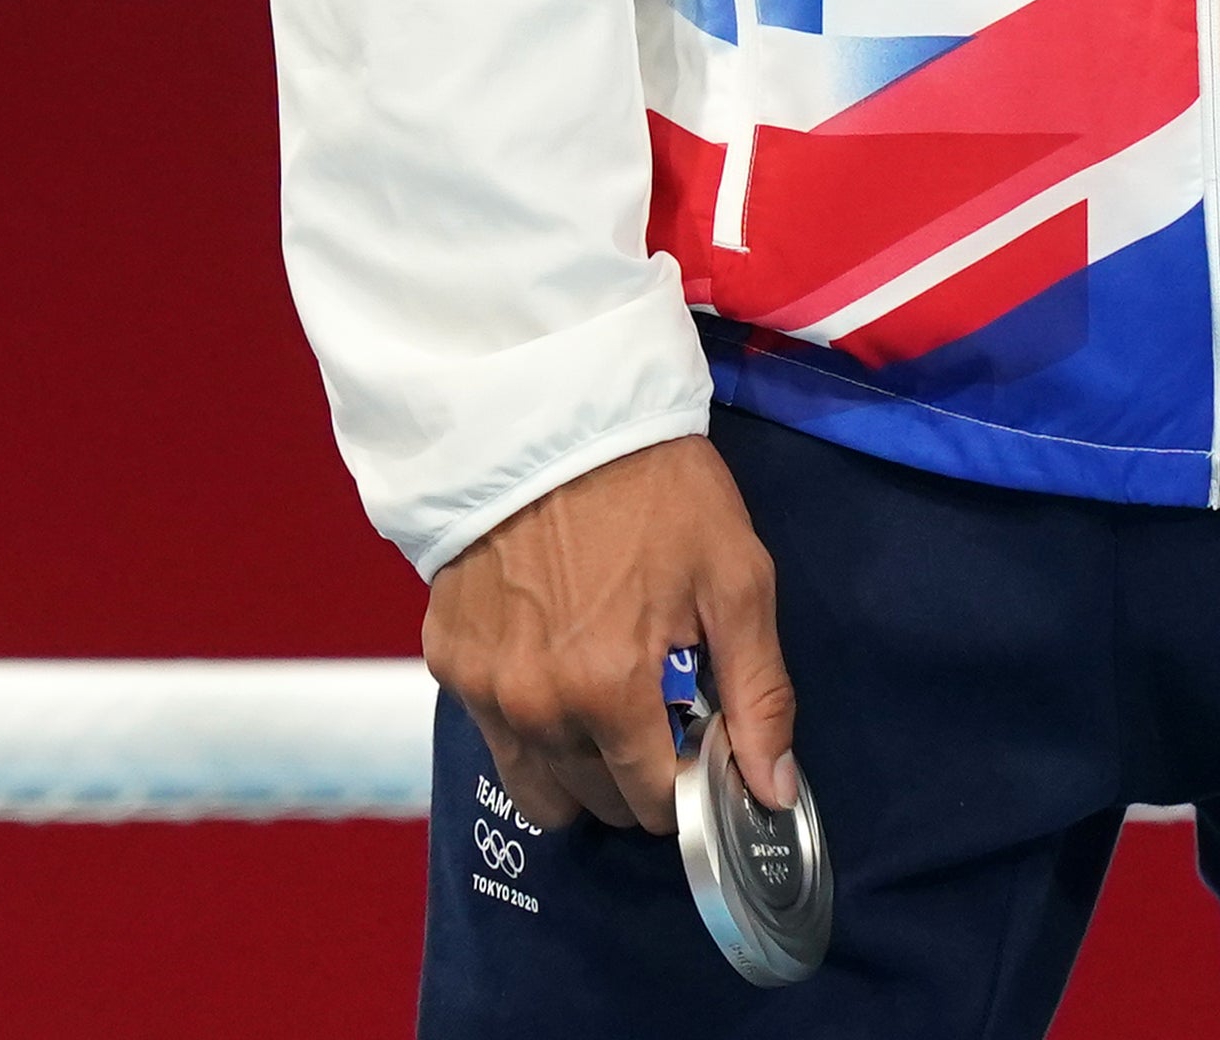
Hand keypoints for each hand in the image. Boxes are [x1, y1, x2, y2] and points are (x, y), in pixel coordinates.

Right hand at [424, 436, 797, 833]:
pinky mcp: (447, 659)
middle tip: (656, 706)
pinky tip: (555, 655)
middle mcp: (536, 706)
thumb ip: (759, 694)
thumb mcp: (736, 579)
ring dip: (578, 764)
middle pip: (596, 803)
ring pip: (538, 786)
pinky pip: (493, 732)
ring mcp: (483, 687)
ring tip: (605, 693)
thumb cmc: (657, 492)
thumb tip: (773, 792)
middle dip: (635, 774)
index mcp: (611, 691)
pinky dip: (527, 719)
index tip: (697, 741)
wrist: (555, 416)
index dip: (687, 781)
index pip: (655, 802)